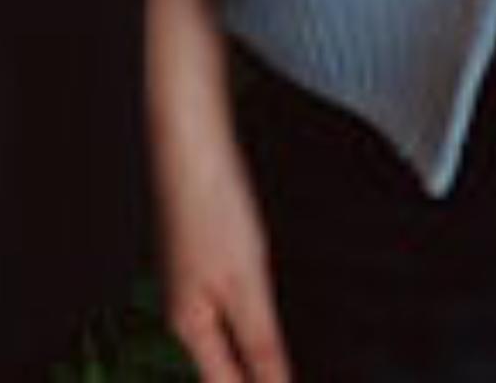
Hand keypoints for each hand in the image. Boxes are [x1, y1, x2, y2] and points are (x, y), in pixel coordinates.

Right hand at [145, 11, 291, 382]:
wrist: (189, 137)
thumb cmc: (211, 203)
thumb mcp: (246, 284)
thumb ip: (263, 346)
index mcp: (189, 326)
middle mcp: (186, 312)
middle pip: (226, 370)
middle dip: (265, 380)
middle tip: (309, 373)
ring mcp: (193, 285)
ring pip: (229, 340)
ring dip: (262, 357)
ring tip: (301, 363)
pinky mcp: (205, 261)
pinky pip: (232, 310)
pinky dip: (258, 324)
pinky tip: (282, 320)